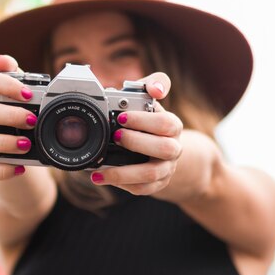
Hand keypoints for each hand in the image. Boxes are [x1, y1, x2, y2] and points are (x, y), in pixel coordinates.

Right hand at [0, 55, 35, 179]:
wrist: (13, 144)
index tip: (29, 94)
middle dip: (7, 115)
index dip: (6, 85)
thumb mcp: (15, 91)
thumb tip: (2, 60)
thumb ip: (11, 74)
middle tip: (32, 120)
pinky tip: (19, 167)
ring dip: (3, 142)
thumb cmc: (12, 111)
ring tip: (27, 144)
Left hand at [90, 72, 182, 195]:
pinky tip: (105, 178)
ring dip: (124, 172)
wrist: (163, 150)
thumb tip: (156, 88)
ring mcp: (166, 168)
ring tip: (101, 170)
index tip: (121, 117)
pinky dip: (123, 184)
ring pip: (151, 174)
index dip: (144, 120)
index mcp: (172, 126)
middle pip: (164, 148)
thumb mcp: (151, 100)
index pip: (166, 123)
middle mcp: (173, 148)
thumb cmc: (150, 120)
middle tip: (115, 136)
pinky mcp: (157, 184)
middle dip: (137, 142)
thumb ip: (152, 85)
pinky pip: (142, 189)